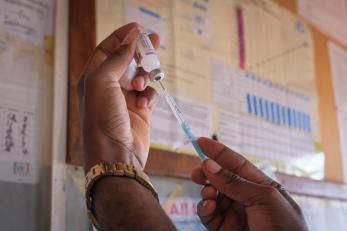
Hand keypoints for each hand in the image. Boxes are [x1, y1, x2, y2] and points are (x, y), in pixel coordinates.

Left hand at [77, 23, 159, 170]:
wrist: (115, 153)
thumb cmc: (101, 118)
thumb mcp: (103, 81)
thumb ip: (118, 57)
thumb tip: (132, 37)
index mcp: (93, 77)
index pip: (107, 49)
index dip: (122, 37)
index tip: (138, 27)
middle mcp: (108, 86)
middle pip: (127, 60)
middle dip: (140, 50)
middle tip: (155, 40)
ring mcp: (125, 98)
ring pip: (141, 75)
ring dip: (144, 76)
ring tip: (140, 85)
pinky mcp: (140, 110)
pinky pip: (149, 93)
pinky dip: (149, 95)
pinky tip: (143, 104)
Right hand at [191, 138, 307, 230]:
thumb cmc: (284, 228)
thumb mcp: (263, 199)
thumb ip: (235, 182)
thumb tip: (209, 164)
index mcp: (261, 187)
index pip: (236, 164)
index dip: (219, 152)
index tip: (200, 141)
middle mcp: (247, 198)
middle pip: (221, 179)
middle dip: (207, 173)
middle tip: (196, 172)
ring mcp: (235, 214)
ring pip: (213, 196)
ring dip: (207, 191)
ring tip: (208, 193)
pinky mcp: (224, 229)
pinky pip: (209, 214)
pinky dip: (205, 208)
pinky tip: (209, 206)